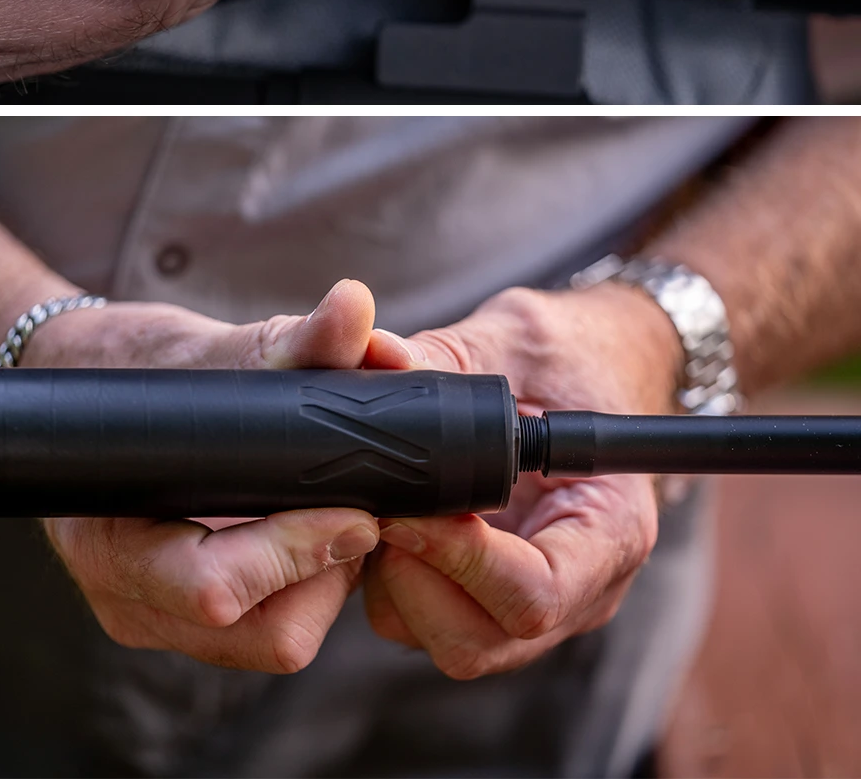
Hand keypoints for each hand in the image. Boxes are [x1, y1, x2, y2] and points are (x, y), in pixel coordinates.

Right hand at [28, 280, 425, 671]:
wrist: (70, 394)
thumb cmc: (125, 369)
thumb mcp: (201, 350)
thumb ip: (287, 338)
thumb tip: (356, 305)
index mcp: (107, 546)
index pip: (218, 590)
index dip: (297, 553)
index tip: (354, 505)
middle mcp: (126, 601)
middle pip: (269, 635)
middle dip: (328, 573)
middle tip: (352, 503)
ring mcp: (155, 622)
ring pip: (278, 642)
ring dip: (324, 585)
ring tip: (326, 509)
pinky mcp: (185, 626)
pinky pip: (268, 634)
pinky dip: (305, 591)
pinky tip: (305, 530)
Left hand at [358, 282, 682, 677]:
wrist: (591, 373)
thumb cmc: (567, 357)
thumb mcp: (513, 340)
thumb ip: (443, 356)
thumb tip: (372, 354)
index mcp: (610, 533)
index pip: (535, 596)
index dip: (459, 561)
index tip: (407, 511)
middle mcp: (579, 591)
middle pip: (479, 642)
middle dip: (412, 583)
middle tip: (381, 513)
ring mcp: (535, 607)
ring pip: (446, 642)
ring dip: (396, 587)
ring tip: (382, 513)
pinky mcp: (488, 602)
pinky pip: (428, 624)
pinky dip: (393, 586)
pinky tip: (385, 523)